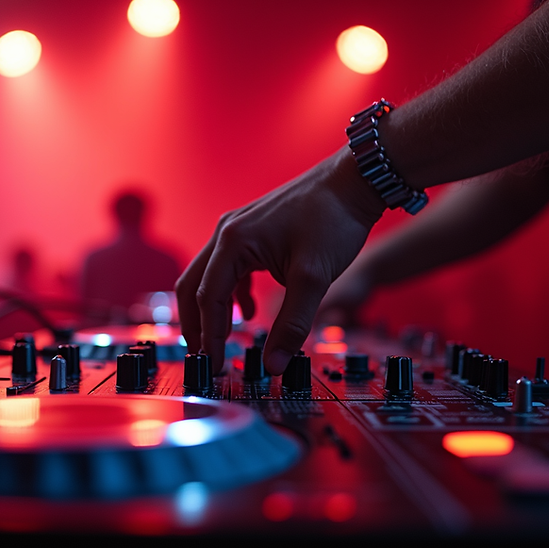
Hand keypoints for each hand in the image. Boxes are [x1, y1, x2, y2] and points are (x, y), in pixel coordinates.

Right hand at [175, 146, 386, 374]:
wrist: (355, 181)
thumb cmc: (333, 219)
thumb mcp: (313, 278)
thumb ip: (292, 325)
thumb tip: (274, 364)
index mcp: (234, 242)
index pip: (207, 298)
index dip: (209, 337)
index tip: (213, 366)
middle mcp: (227, 232)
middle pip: (193, 286)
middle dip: (197, 325)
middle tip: (204, 359)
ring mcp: (237, 229)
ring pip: (208, 276)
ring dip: (212, 310)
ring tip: (220, 341)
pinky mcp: (252, 231)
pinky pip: (228, 267)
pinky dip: (230, 294)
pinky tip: (247, 312)